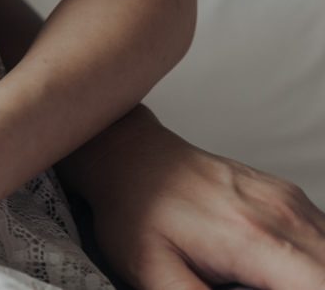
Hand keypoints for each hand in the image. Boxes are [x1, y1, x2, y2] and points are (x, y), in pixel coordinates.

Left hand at [77, 110, 324, 289]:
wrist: (129, 156)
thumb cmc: (134, 211)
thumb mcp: (153, 273)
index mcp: (250, 239)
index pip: (317, 284)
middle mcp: (280, 214)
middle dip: (308, 288)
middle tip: (254, 288)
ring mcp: (289, 201)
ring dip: (311, 278)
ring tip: (263, 282)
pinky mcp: (289, 196)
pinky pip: (323, 237)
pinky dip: (311, 263)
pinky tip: (276, 272)